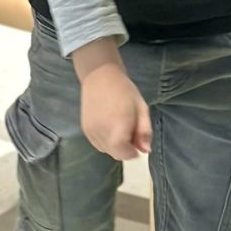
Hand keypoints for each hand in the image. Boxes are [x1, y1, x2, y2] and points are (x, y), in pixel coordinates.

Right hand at [75, 43, 151, 160]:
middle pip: (115, 154)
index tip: (138, 145)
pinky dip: (105, 141)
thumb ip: (144, 131)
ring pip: (106, 150)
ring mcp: (90, 132)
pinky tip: (109, 126)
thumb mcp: (141, 109)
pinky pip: (97, 144)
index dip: (133, 152)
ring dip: (115, 145)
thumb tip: (145, 151)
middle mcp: (102, 132)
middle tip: (130, 132)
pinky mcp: (84, 129)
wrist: (100, 76)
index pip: (124, 154)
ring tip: (119, 127)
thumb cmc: (124, 90)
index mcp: (118, 127)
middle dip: (125, 149)